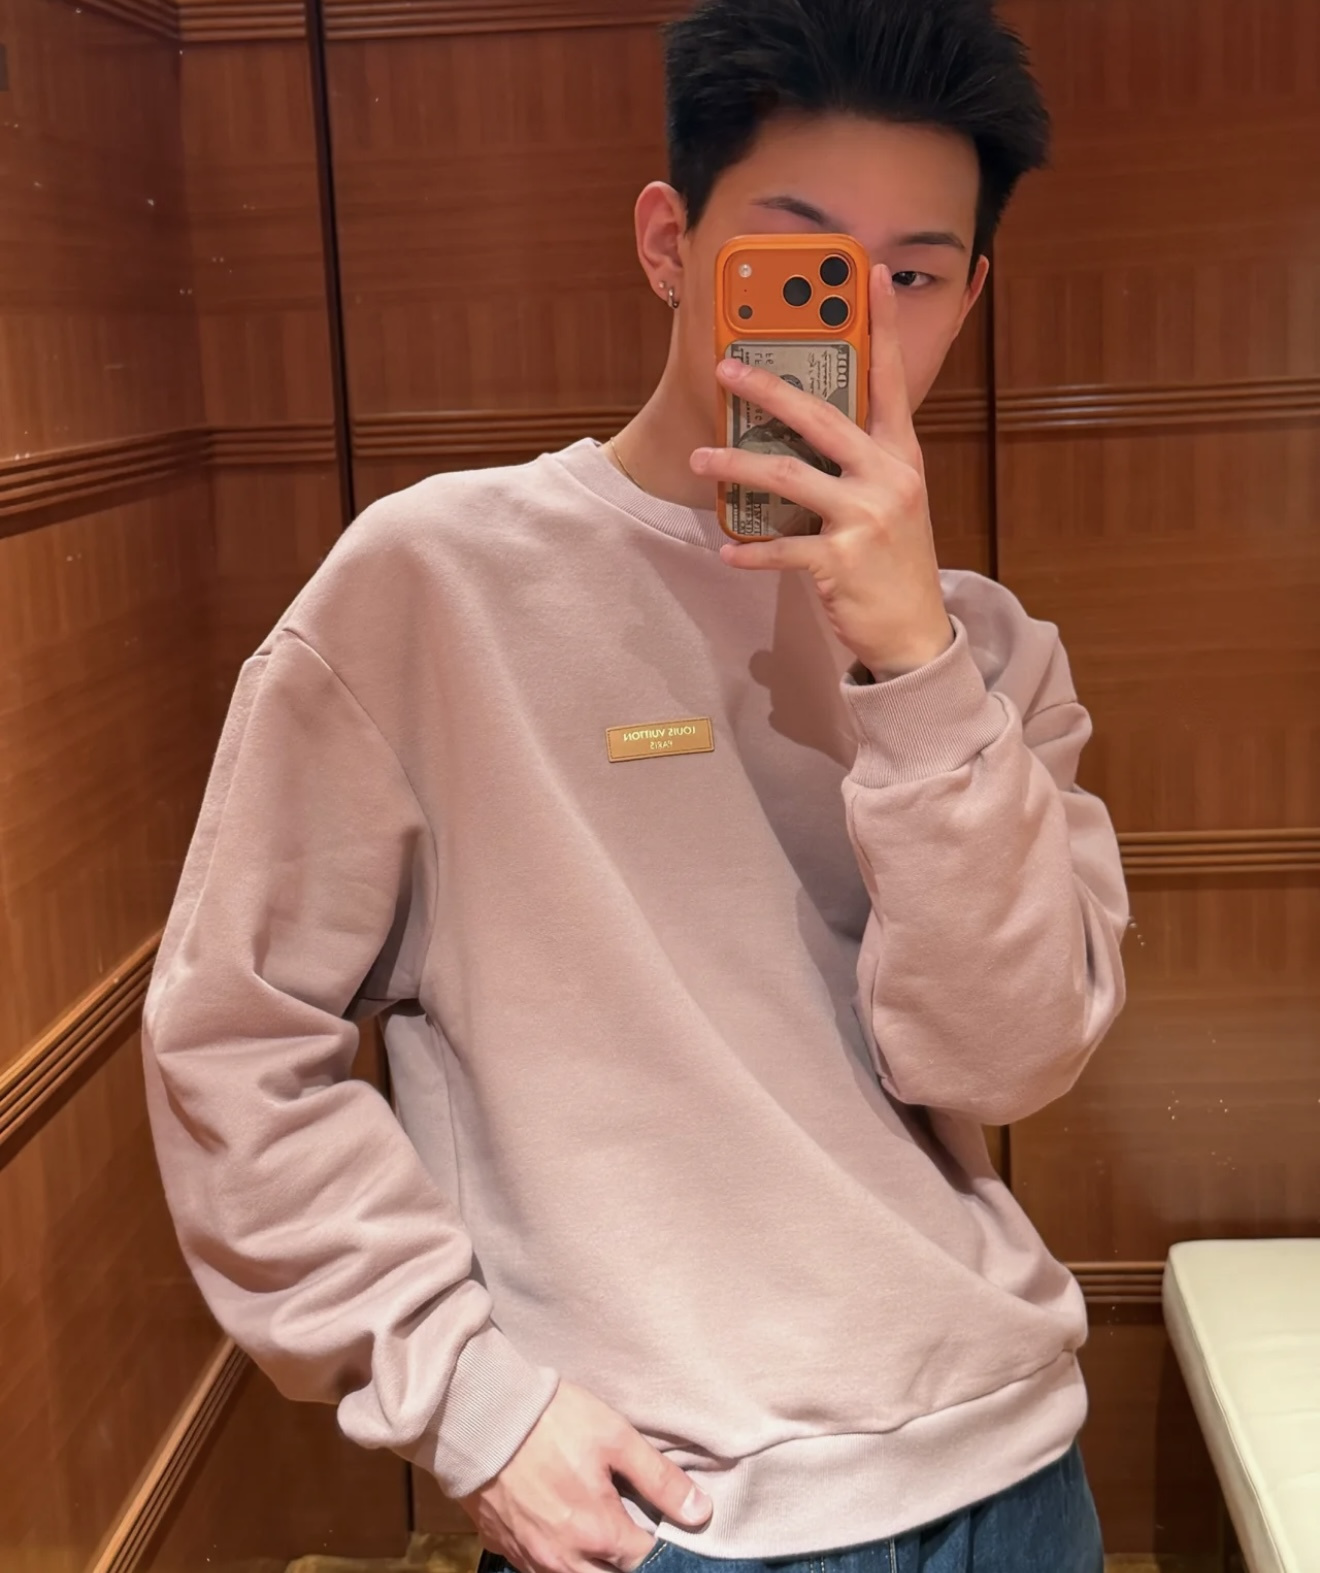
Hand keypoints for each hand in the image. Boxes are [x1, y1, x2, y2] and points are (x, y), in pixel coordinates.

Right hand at [458, 1379, 712, 1572]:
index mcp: (598, 1531)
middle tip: (628, 1533)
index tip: (659, 1523)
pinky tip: (561, 1536)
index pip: (644, 1560)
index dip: (658, 1545)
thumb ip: (658, 1478)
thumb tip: (699, 1512)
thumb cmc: (551, 1420)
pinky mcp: (503, 1546)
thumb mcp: (615, 1437)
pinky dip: (556, 1561)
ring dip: (591, 1566)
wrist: (480, 1414)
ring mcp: (530, 1556)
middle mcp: (564, 1557)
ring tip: (598, 1537)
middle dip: (624, 1562)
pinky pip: (537, 1571)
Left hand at [691, 263, 952, 679]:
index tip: (871, 276)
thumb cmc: (893, 562)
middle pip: (820, 419)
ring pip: (789, 476)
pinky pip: (782, 549)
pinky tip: (727, 550)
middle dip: (768, 390)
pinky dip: (750, 552)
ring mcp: (865, 519)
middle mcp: (888, 478)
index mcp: (901, 456)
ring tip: (702, 459)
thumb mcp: (892, 501)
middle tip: (726, 369)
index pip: (892, 379)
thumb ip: (861, 462)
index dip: (882, 327)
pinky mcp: (841, 560)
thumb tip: (808, 427)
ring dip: (737, 466)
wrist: (915, 632)